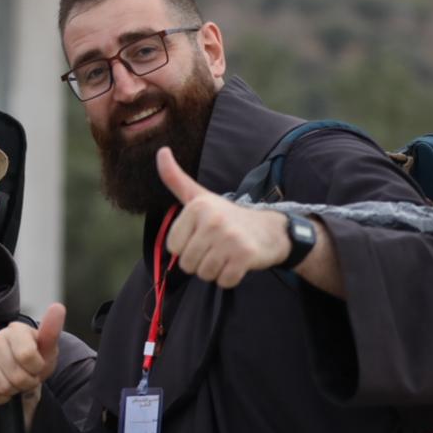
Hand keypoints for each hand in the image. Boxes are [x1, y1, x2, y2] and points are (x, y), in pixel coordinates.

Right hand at [0, 303, 64, 406]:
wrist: (16, 368)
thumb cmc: (34, 357)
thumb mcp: (47, 348)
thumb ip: (51, 331)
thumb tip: (58, 307)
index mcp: (16, 330)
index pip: (27, 356)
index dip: (37, 368)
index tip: (37, 365)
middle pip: (17, 376)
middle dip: (27, 382)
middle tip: (26, 376)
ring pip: (3, 387)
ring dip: (14, 391)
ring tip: (14, 381)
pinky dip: (1, 397)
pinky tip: (2, 386)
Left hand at [157, 147, 289, 288]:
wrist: (271, 229)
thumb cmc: (228, 216)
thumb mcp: (200, 196)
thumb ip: (176, 179)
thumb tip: (161, 151)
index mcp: (197, 206)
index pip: (173, 247)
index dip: (186, 247)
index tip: (202, 236)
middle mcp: (212, 220)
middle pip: (187, 263)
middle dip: (200, 261)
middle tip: (217, 247)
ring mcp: (229, 238)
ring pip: (204, 274)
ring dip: (215, 270)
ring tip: (227, 254)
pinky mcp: (244, 256)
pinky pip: (223, 281)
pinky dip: (229, 278)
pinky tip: (237, 263)